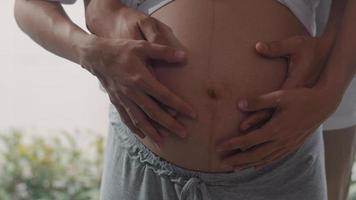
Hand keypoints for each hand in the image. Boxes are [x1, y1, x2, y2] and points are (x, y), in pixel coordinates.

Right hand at [85, 1, 194, 144]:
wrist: (96, 55)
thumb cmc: (121, 49)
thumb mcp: (143, 46)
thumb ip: (164, 51)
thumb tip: (184, 55)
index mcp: (141, 79)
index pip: (165, 96)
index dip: (180, 106)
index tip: (193, 115)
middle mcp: (133, 93)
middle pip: (154, 113)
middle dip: (170, 125)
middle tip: (184, 134)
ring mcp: (123, 99)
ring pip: (140, 120)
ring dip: (153, 131)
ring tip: (164, 141)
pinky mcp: (116, 102)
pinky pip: (126, 119)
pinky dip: (135, 128)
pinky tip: (142, 136)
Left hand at [216, 34, 335, 169]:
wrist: (323, 104)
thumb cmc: (300, 98)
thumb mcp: (279, 96)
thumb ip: (258, 101)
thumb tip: (239, 104)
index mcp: (275, 129)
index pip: (248, 140)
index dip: (232, 144)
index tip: (218, 147)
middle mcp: (281, 141)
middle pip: (254, 155)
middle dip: (237, 159)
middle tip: (222, 163)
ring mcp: (287, 145)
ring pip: (264, 159)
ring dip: (248, 164)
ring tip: (235, 167)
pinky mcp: (293, 145)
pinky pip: (275, 158)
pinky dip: (263, 163)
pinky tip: (256, 165)